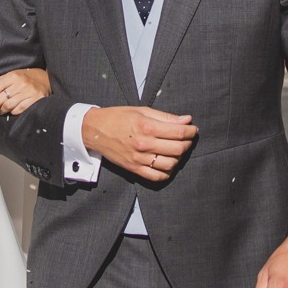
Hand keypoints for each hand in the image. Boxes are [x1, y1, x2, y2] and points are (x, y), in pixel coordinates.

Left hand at [0, 68, 51, 115]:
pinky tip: (12, 109)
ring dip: (1, 110)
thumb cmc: (25, 78)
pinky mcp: (35, 100)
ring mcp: (28, 92)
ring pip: (7, 107)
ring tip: (1, 109)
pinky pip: (18, 110)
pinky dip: (12, 112)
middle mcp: (20, 83)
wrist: (46, 79)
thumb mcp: (10, 76)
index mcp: (12, 76)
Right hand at [81, 106, 197, 181]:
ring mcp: (139, 158)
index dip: (191, 131)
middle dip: (188, 143)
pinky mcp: (134, 169)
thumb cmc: (118, 117)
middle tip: (187, 138)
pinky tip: (168, 163)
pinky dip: (167, 172)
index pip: (178, 132)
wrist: (94, 130)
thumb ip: (165, 117)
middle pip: (177, 148)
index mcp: (146, 126)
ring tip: (178, 150)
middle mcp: (144, 144)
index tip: (193, 129)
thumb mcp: (141, 110)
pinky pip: (157, 176)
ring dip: (179, 157)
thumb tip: (186, 120)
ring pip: (170, 164)